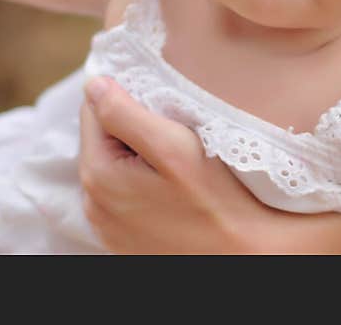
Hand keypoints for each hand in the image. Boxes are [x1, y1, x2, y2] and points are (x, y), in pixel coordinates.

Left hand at [78, 77, 340, 253]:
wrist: (248, 257)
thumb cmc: (218, 202)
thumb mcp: (174, 148)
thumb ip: (125, 114)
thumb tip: (94, 83)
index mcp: (97, 175)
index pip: (93, 110)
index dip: (122, 90)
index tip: (153, 88)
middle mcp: (93, 203)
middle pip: (101, 136)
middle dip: (128, 119)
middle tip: (170, 117)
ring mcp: (107, 223)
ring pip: (113, 161)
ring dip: (135, 147)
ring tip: (175, 145)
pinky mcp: (124, 236)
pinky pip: (123, 190)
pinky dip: (141, 174)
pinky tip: (173, 176)